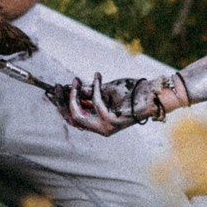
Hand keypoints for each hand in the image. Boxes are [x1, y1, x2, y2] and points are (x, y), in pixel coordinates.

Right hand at [51, 72, 179, 135]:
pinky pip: (96, 103)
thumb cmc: (132, 92)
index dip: (60, 106)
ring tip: (76, 81)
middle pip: (72, 119)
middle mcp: (101, 129)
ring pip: (78, 115)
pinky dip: (94, 89)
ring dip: (74, 96)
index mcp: (99, 123)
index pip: (73, 118)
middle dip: (62, 102)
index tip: (53, 91)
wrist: (153, 94)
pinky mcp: (112, 121)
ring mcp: (106, 127)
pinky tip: (98, 78)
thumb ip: (88, 93)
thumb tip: (70, 87)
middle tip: (59, 86)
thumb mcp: (105, 91)